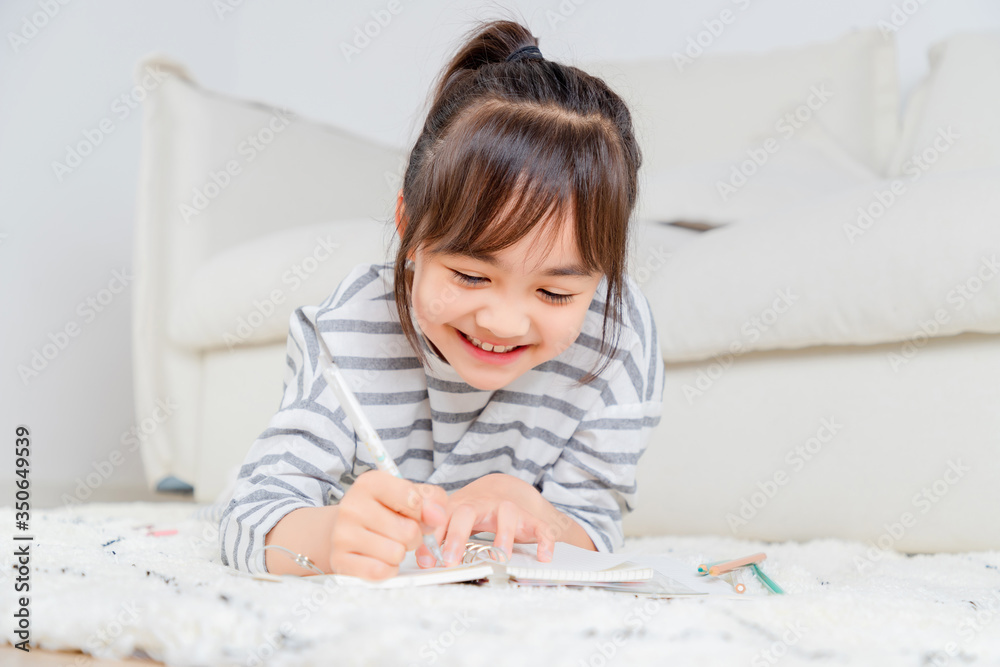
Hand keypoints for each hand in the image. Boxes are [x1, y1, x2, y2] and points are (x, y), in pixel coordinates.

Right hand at [328, 470, 446, 579]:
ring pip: (396, 553)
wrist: (345, 529)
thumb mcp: (408, 495)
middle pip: (408, 531)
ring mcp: (342, 533)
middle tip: (398, 531)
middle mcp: (352, 505)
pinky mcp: (340, 560)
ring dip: (399, 553)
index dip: (421, 512)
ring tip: (387, 543)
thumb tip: (438, 517)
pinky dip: (387, 569)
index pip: (413, 500)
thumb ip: (432, 500)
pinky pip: (380, 571)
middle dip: (412, 536)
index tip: (413, 512)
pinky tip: (379, 558)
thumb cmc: (383, 511)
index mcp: (370, 483)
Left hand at [415, 473, 583, 567]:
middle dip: (457, 535)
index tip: (427, 561)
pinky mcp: (530, 519)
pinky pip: (541, 526)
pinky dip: (544, 540)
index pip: (441, 517)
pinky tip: (543, 556)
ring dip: (503, 535)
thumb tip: (422, 561)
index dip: (432, 538)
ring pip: (507, 513)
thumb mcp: (452, 520)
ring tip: (500, 558)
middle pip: (467, 512)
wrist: (502, 490)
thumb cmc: (471, 511)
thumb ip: (437, 538)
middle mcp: (482, 505)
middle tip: (451, 560)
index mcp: (459, 506)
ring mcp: (507, 509)